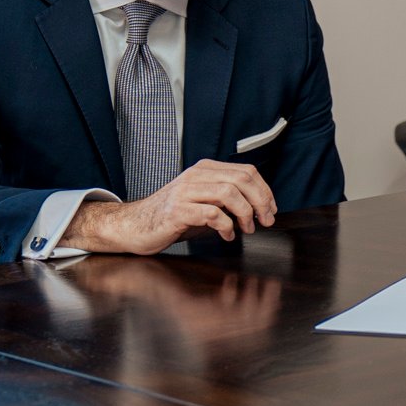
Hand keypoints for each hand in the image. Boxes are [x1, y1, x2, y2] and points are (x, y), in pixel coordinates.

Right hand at [63, 160, 276, 254]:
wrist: (134, 226)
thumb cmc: (173, 216)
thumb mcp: (204, 201)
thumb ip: (228, 198)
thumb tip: (261, 206)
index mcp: (205, 170)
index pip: (246, 172)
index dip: (264, 191)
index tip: (271, 210)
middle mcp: (196, 176)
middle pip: (242, 179)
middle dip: (261, 201)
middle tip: (266, 221)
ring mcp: (185, 192)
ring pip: (229, 193)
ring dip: (245, 214)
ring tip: (246, 229)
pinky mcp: (177, 211)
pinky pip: (211, 214)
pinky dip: (226, 226)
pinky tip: (227, 236)